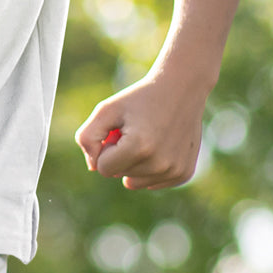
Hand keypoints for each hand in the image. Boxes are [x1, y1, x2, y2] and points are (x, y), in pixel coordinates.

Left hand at [74, 74, 205, 189]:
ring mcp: (174, 171)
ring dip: (134, 163)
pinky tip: (159, 146)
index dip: (105, 148)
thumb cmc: (138, 99)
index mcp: (138, 147)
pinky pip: (153, 182)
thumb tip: (94, 167)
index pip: (104, 169)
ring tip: (146, 137)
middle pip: (120, 175)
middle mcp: (159, 164)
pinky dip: (150, 167)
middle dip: (120, 154)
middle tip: (134, 130)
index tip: (117, 130)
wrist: (180, 90)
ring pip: (136, 182)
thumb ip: (88, 137)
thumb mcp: (106, 109)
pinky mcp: (184, 174)